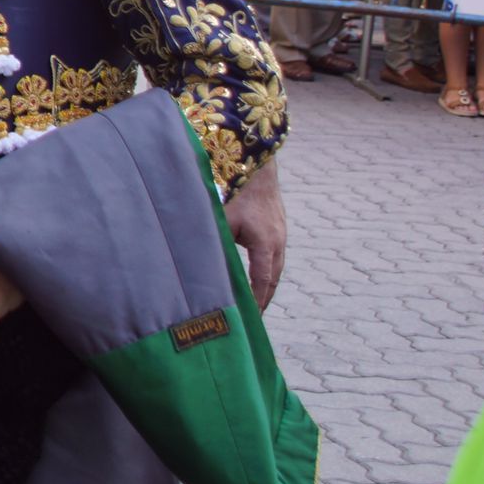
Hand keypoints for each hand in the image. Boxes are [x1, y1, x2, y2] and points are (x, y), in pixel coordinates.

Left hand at [224, 163, 286, 309]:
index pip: (262, 281)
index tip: (250, 319)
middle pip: (273, 279)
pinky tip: (256, 276)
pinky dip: (266, 269)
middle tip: (254, 320)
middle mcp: (278, 241)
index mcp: (266, 243)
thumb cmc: (234, 188)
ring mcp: (281, 233)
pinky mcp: (277, 226)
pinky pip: (273, 254)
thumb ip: (216, 243)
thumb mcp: (221, 219)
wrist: (255, 163)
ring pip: (275, 267)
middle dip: (264, 299)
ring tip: (255, 303)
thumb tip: (203, 269)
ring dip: (266, 285)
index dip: (256, 301)